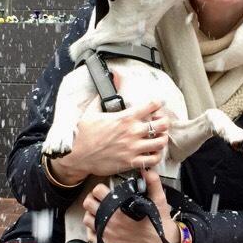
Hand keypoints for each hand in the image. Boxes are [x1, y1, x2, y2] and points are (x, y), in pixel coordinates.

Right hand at [52, 91, 170, 183]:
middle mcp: (132, 132)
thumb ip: (102, 97)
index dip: (157, 104)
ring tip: (159, 137)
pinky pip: (153, 160)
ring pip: (161, 142)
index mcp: (124, 118)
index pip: (150, 106)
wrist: (78, 156)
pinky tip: (153, 152)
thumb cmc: (84, 135)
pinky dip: (157, 156)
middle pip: (162, 124)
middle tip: (160, 122)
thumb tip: (110, 80)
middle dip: (164, 122)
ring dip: (162, 138)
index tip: (157, 105)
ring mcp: (133, 148)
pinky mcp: (131, 162)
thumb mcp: (91, 111)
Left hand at [82, 168, 179, 242]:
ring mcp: (108, 234)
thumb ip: (152, 182)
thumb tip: (147, 170)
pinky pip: (91, 236)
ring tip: (99, 212)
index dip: (100, 188)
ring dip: (92, 214)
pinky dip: (93, 230)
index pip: (98, 192)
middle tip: (99, 199)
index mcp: (119, 208)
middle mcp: (111, 222)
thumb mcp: (158, 199)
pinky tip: (100, 225)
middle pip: (88, 204)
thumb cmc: (159, 222)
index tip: (104, 190)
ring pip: (88, 220)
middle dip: (93, 199)